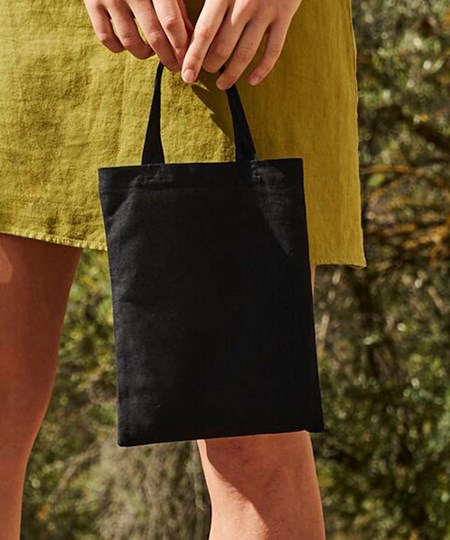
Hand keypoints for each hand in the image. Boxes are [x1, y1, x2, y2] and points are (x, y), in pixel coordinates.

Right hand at [83, 0, 193, 70]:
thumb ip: (177, 8)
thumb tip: (190, 38)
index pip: (170, 22)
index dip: (180, 45)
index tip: (187, 60)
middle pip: (154, 36)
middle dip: (168, 57)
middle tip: (174, 67)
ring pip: (130, 42)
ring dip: (144, 53)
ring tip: (151, 51)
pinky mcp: (92, 3)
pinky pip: (107, 38)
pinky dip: (120, 48)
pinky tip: (130, 43)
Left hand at [181, 0, 302, 88]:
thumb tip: (182, 24)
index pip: (204, 33)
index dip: (194, 58)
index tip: (187, 75)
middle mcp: (244, 5)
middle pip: (223, 48)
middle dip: (211, 66)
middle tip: (206, 71)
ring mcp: (266, 11)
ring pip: (245, 54)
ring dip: (232, 74)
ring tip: (223, 83)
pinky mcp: (285, 16)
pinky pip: (273, 51)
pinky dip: (262, 70)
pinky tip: (251, 81)